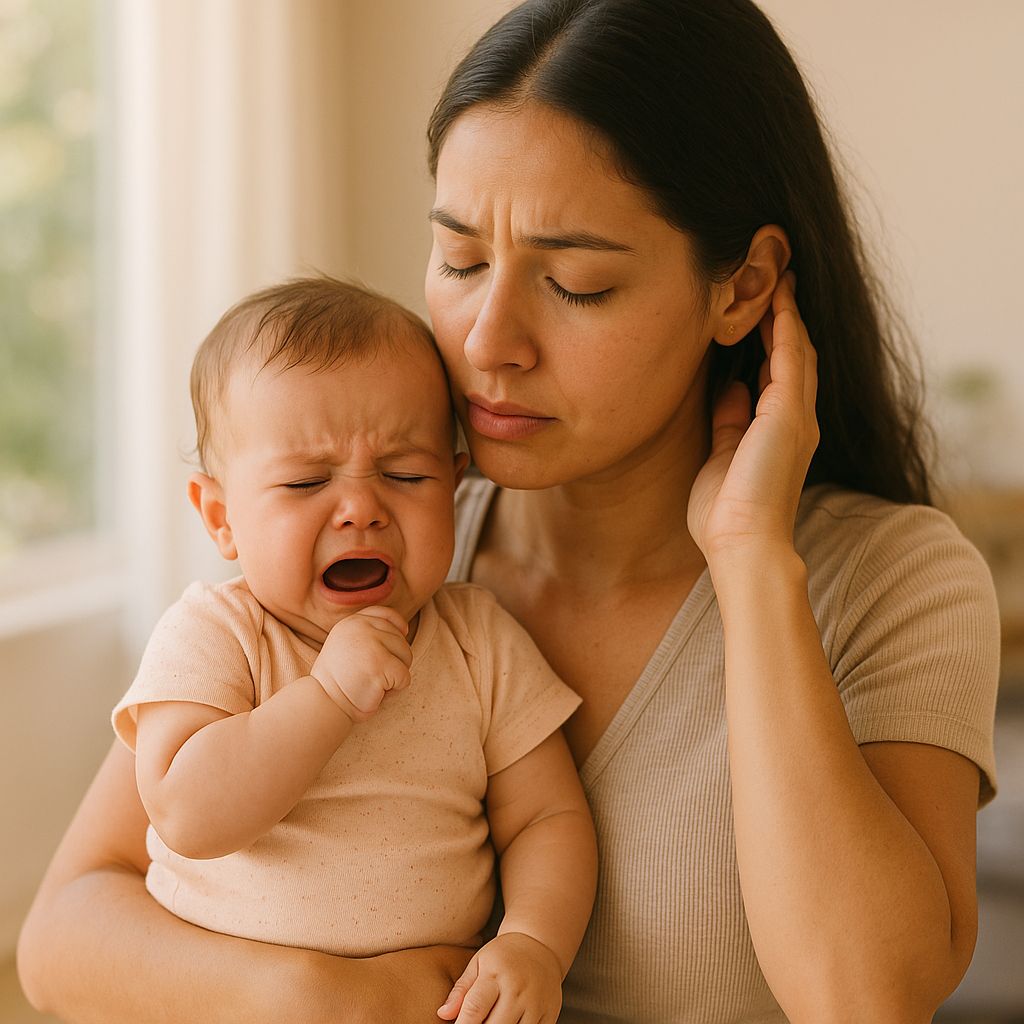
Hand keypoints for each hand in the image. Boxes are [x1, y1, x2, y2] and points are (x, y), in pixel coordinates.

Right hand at [310, 606, 411, 721]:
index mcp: (353, 621)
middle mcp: (362, 627)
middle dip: (395, 660)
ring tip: (372, 683)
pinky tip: (374, 692)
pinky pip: (404, 678)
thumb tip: (403, 630)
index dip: (398, 627)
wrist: (323, 703)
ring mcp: (371, 644)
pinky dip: (394, 691)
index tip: (400, 639)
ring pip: (406, 656)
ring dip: (395, 675)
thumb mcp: (347, 645)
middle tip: (371, 675)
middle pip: (401, 640)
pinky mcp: (380, 664)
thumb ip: (367, 633)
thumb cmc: (338, 680)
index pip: (386, 615)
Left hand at [437, 932, 561, 1023]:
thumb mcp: (479, 963)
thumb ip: (461, 990)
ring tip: (489, 1023)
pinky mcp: (550, 1014)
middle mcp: (517, 990)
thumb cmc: (502, 956)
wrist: (539, 945)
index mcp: (496, 974)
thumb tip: (443, 1014)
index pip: (475, 1008)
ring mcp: (536, 1004)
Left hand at [687, 272, 818, 561]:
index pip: (778, 375)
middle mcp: (794, 420)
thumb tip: (730, 390)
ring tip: (778, 275)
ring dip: (787, 312)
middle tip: (776, 277)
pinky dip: (785, 326)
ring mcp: (795, 416)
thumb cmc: (726, 515)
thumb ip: (729, 422)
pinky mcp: (788, 415)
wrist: (742, 544)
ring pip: (796, 350)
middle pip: (794, 355)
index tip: (760, 309)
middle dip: (785, 317)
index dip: (773, 339)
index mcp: (779, 433)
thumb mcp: (721, 457)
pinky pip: (790, 358)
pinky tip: (776, 300)